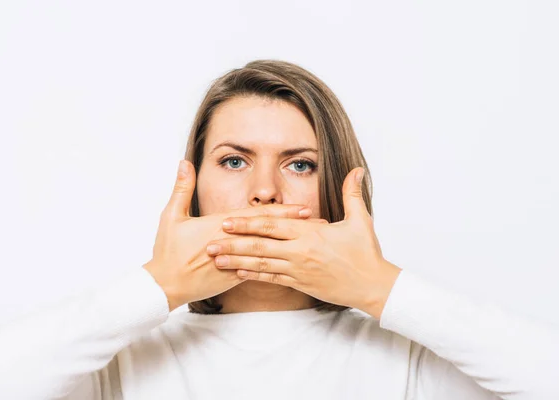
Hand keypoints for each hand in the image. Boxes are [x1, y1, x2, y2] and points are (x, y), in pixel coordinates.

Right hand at [143, 160, 312, 310]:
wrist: (164, 285)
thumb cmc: (167, 250)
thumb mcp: (171, 216)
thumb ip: (182, 188)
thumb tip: (184, 163)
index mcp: (219, 227)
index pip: (257, 218)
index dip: (282, 213)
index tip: (303, 209)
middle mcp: (232, 244)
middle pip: (269, 234)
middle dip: (295, 228)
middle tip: (319, 224)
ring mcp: (235, 262)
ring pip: (269, 253)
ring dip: (291, 247)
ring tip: (313, 244)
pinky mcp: (232, 277)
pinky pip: (258, 271)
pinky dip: (277, 266)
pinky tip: (294, 265)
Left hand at [205, 167, 401, 318]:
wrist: (373, 287)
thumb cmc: (366, 254)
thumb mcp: (361, 221)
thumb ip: (351, 194)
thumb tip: (356, 170)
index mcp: (310, 234)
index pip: (273, 225)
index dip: (248, 223)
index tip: (227, 221)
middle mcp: (300, 252)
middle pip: (260, 246)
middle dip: (233, 244)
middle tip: (209, 242)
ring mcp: (299, 270)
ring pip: (262, 265)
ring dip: (237, 261)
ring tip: (216, 259)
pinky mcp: (301, 284)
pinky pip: (272, 279)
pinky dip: (254, 276)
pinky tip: (237, 272)